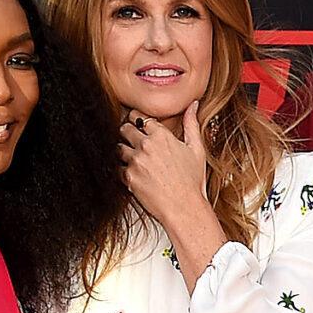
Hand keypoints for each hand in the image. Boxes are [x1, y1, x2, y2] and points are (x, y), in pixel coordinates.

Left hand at [118, 102, 212, 228]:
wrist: (184, 207)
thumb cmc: (192, 182)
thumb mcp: (197, 150)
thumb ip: (191, 124)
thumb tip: (193, 105)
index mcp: (162, 136)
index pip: (141, 118)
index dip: (138, 121)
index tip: (138, 125)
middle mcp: (146, 145)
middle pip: (125, 129)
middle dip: (127, 133)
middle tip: (132, 140)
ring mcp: (135, 161)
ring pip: (118, 147)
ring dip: (123, 152)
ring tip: (134, 160)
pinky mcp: (128, 177)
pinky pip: (116, 168)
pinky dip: (122, 170)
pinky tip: (132, 174)